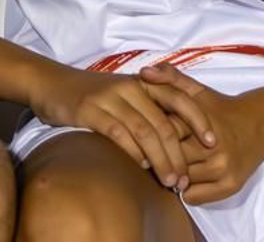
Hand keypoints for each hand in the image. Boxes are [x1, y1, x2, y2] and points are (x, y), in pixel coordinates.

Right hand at [30, 64, 216, 188]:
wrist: (51, 82)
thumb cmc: (90, 94)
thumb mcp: (122, 94)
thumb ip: (145, 110)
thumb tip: (172, 142)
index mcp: (142, 82)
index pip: (179, 98)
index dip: (198, 120)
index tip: (212, 142)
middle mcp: (130, 87)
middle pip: (164, 123)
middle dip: (179, 154)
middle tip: (185, 179)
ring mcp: (110, 97)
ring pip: (145, 131)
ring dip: (160, 160)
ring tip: (170, 181)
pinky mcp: (90, 109)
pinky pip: (118, 132)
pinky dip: (132, 151)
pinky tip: (140, 167)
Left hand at [139, 65, 263, 204]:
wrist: (258, 124)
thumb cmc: (219, 107)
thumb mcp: (197, 89)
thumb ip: (170, 78)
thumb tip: (144, 72)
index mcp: (203, 121)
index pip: (166, 133)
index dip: (150, 136)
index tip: (141, 137)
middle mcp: (215, 147)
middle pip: (173, 160)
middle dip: (158, 159)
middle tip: (148, 157)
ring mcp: (224, 168)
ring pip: (182, 180)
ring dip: (171, 177)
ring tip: (164, 169)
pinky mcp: (231, 186)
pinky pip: (195, 197)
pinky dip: (186, 192)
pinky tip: (183, 181)